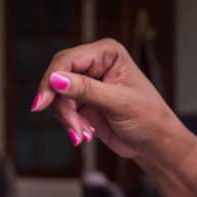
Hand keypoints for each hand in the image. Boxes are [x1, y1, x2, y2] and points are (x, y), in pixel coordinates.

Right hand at [29, 40, 184, 160]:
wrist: (154, 143)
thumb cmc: (148, 118)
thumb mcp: (118, 103)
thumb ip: (86, 89)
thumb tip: (56, 79)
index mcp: (107, 53)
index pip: (68, 60)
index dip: (52, 80)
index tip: (42, 103)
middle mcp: (95, 63)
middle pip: (57, 77)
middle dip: (62, 105)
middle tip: (74, 128)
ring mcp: (87, 83)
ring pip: (57, 97)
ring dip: (68, 119)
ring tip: (85, 134)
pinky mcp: (82, 101)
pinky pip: (62, 110)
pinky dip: (71, 125)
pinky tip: (86, 134)